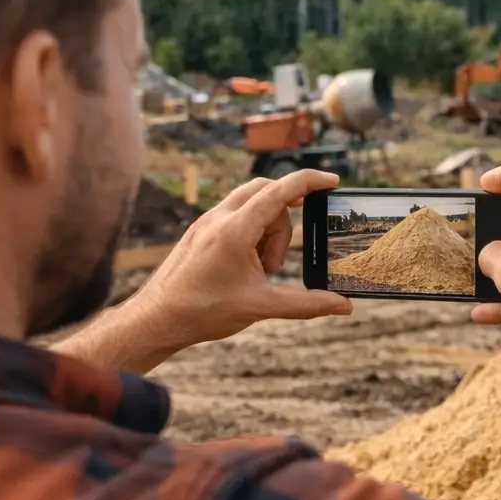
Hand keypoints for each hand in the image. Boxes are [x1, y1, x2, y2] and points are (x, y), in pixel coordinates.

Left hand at [127, 170, 352, 349]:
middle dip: (284, 222)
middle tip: (276, 263)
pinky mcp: (201, 230)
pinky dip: (251, 235)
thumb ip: (306, 304)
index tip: (333, 180)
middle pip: (268, 193)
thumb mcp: (261, 307)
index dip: (310, 182)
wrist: (156, 319)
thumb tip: (344, 306)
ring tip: (258, 273)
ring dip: (266, 233)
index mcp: (235, 229)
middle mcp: (219, 217)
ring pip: (252, 205)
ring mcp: (207, 221)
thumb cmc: (203, 311)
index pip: (281, 191)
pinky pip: (236, 216)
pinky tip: (245, 268)